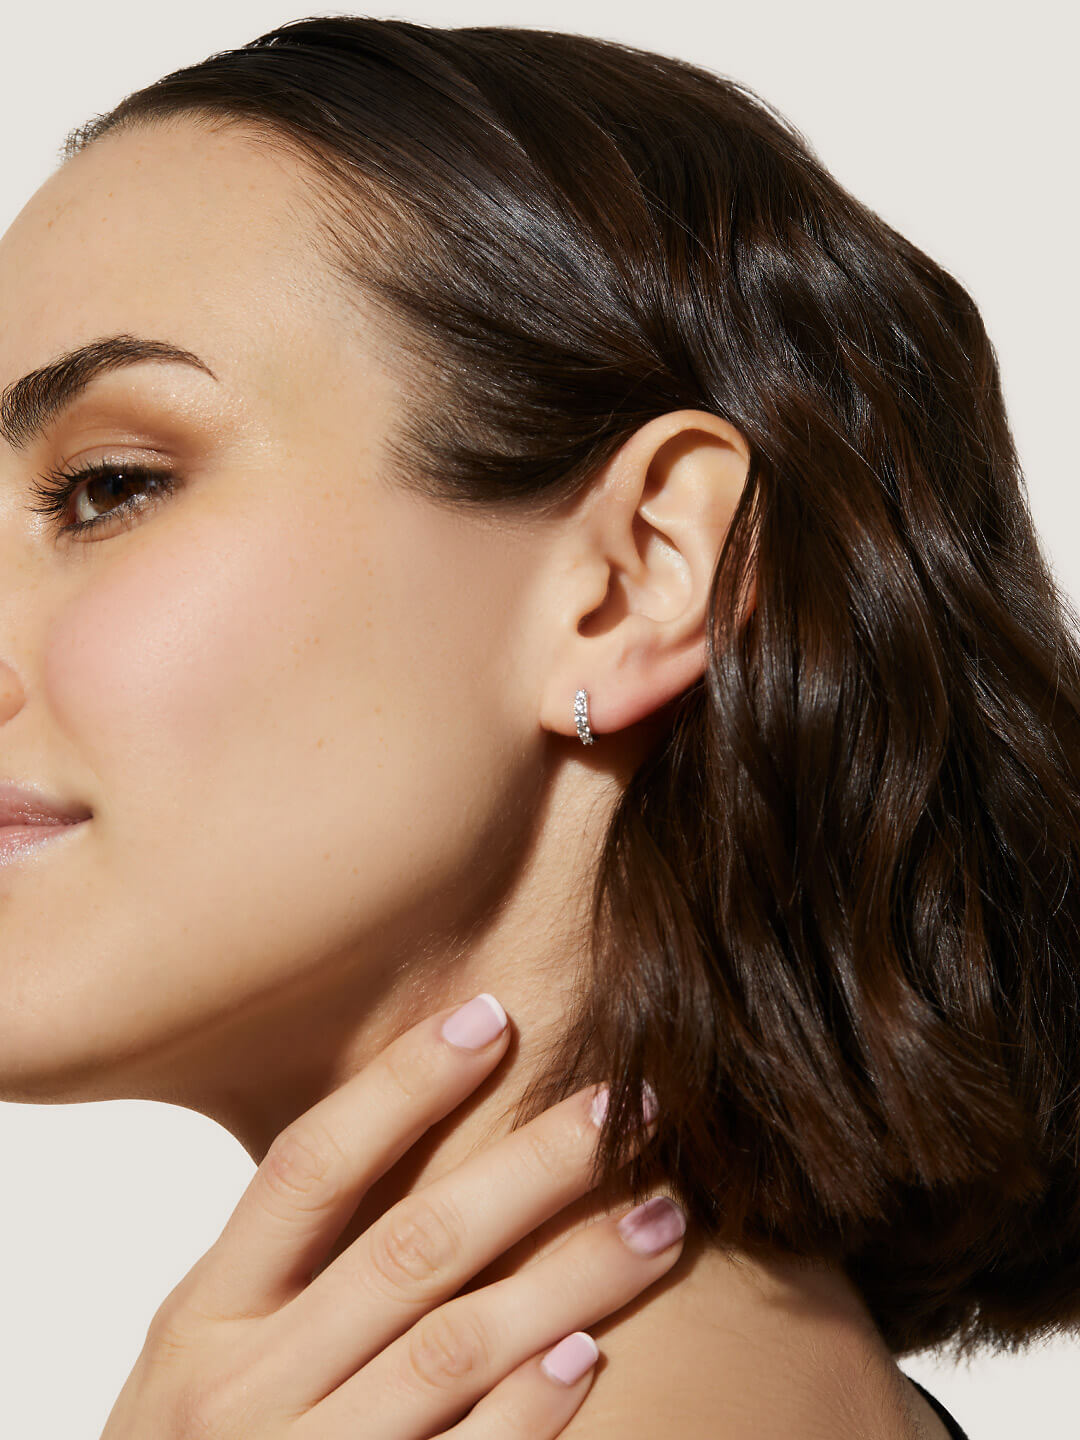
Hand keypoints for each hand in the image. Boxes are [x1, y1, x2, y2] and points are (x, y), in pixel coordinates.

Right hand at [99, 993, 684, 1437]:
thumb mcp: (202, 1348)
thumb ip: (281, 1263)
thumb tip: (408, 1123)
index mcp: (203, 1316)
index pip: (311, 1169)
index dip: (402, 1086)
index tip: (493, 1017)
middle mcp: (242, 1388)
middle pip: (410, 1247)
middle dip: (533, 1166)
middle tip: (629, 1105)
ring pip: (454, 1347)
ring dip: (571, 1273)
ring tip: (659, 1217)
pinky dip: (527, 1408)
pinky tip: (591, 1353)